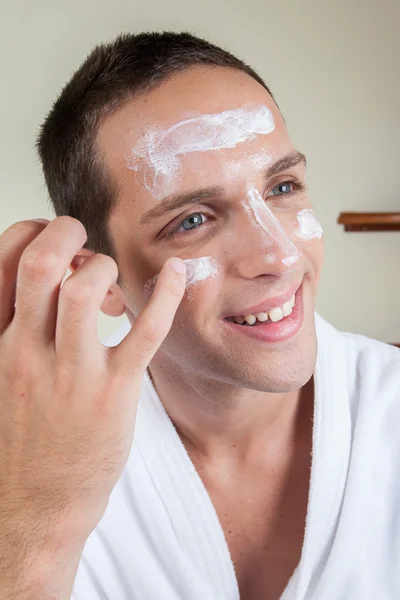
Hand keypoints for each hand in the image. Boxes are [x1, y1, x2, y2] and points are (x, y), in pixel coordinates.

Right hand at [0, 216, 185, 542]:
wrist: (31, 507)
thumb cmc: (21, 438)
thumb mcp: (1, 377)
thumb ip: (15, 330)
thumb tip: (48, 284)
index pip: (5, 259)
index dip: (32, 233)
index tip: (55, 242)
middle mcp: (25, 351)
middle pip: (40, 263)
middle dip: (65, 232)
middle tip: (84, 241)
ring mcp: (70, 373)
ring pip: (84, 290)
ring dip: (103, 268)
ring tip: (110, 282)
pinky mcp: (112, 394)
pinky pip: (144, 331)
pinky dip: (165, 296)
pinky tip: (177, 273)